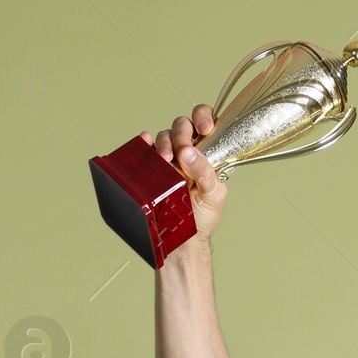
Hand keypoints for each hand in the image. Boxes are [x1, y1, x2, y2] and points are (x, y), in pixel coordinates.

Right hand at [139, 104, 225, 245]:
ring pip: (164, 136)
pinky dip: (144, 142)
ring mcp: (168, 160)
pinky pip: (145, 149)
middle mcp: (187, 152)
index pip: (205, 123)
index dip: (203, 117)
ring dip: (164, 143)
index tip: (204, 127)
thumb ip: (207, 174)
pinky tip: (145, 141)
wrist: (182, 240)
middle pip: (182, 126)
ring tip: (165, 159)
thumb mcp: (213, 196)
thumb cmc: (201, 218)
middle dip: (182, 134)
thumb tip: (190, 153)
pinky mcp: (151, 169)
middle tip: (182, 152)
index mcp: (207, 153)